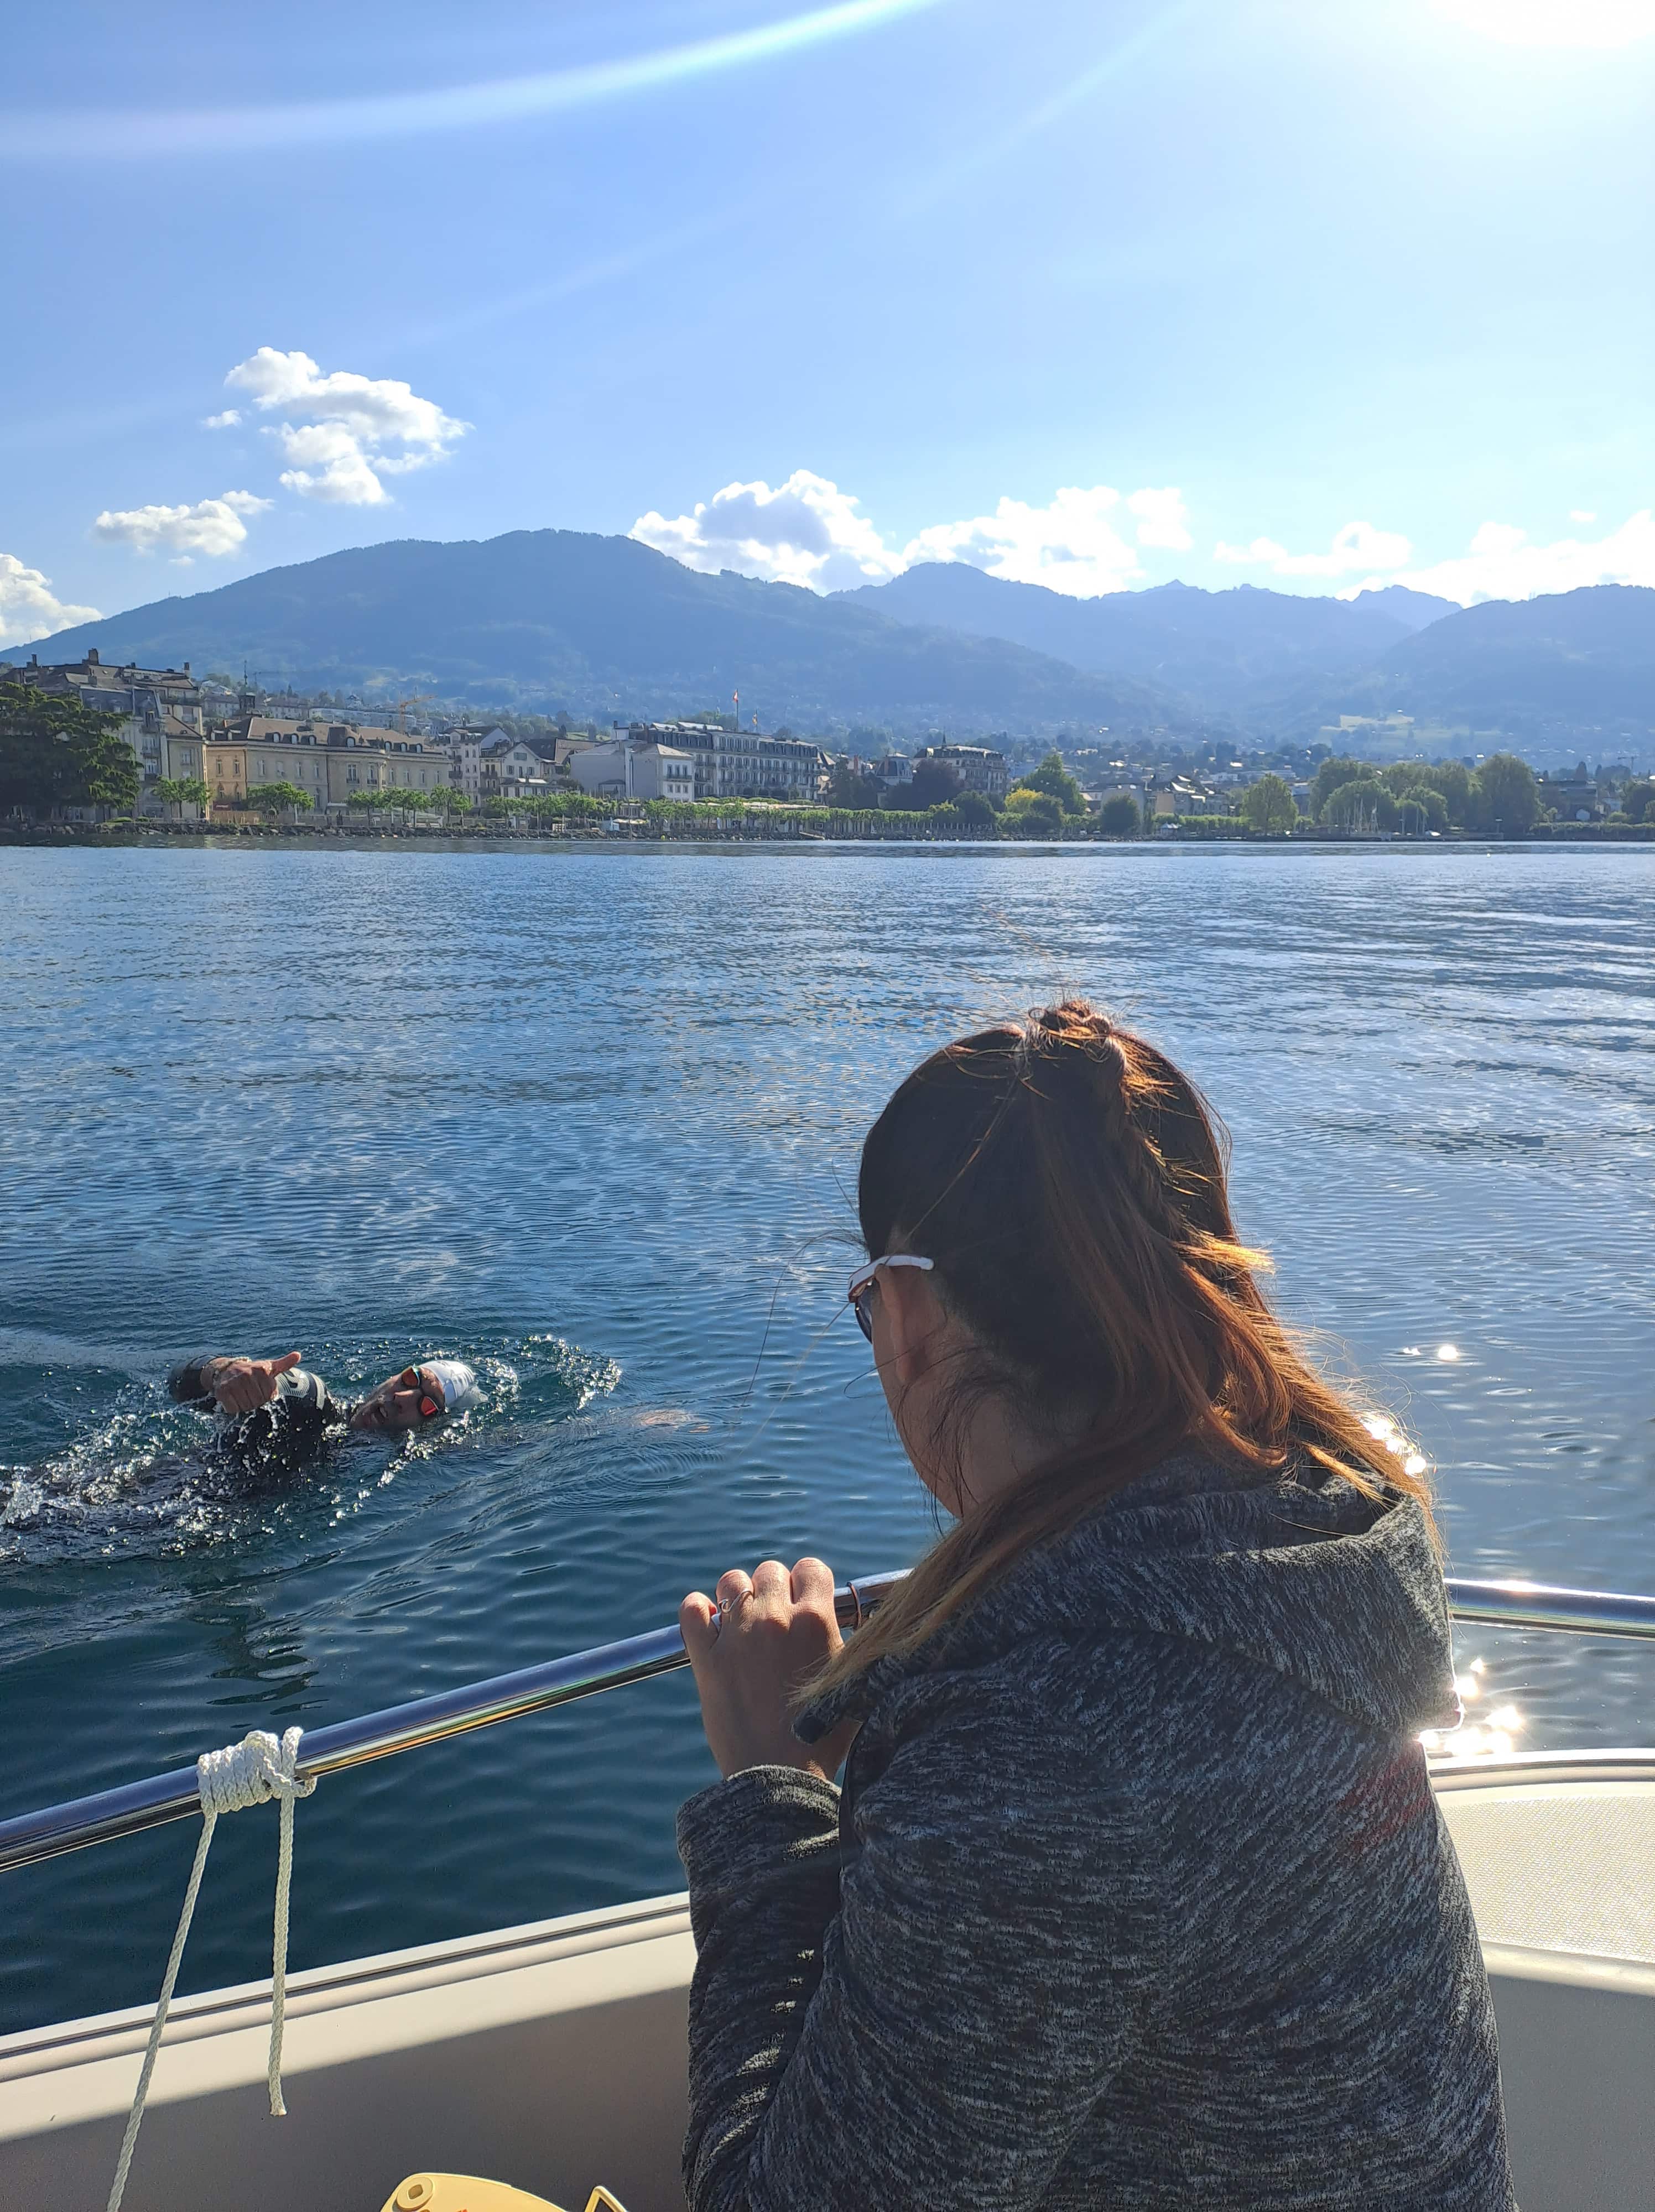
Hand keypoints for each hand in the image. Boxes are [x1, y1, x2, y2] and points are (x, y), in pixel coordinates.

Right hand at [203, 1351, 301, 1415]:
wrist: (226, 1370)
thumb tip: (298, 1355)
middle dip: (255, 1401)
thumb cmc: (251, 1371)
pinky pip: (233, 1409)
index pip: (270, 1395)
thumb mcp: (268, 1366)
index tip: (260, 1389)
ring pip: (246, 1406)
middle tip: (250, 1393)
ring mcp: (234, 1382)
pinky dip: (234, 1408)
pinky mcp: (222, 1391)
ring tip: (242, 1395)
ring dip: (245, 1405)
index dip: (266, 1396)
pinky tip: (233, 1398)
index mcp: (261, 1369)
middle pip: (258, 1402)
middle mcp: (247, 1374)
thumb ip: (284, 1363)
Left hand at [680, 1558, 856, 1781]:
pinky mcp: (706, 1657)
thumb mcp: (851, 1683)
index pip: (811, 1568)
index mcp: (815, 1621)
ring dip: (739, 1598)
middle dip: (775, 1591)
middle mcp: (775, 1618)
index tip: (805, 1602)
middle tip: (777, 1622)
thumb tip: (844, 1624)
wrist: (779, 1778)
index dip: (808, 1584)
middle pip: (771, 1571)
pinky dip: (698, 1612)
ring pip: (732, 1582)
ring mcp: (737, 1635)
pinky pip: (691, 1609)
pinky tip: (709, 1627)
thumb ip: (849, 1646)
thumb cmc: (822, 1738)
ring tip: (744, 1626)